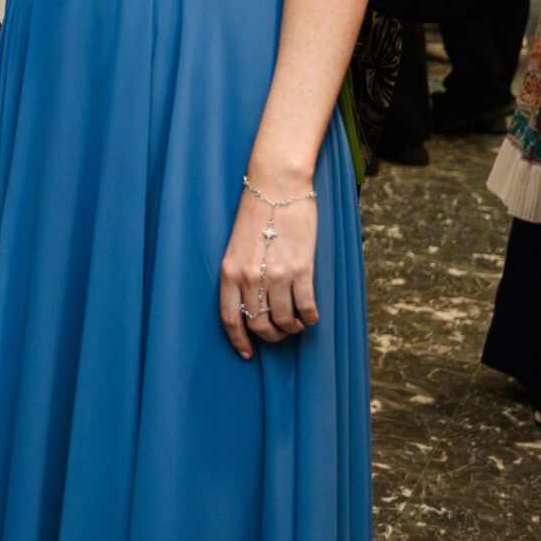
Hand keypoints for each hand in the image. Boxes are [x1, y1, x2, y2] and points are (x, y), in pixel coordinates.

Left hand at [219, 175, 319, 358]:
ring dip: (292, 328)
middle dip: (271, 336)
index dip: (239, 340)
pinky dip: (311, 317)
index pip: (229, 317)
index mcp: (229, 270)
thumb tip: (251, 303)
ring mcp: (275, 274)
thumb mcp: (236, 246)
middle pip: (258, 324)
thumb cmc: (257, 214)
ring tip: (296, 325)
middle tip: (280, 334)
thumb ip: (240, 274)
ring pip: (284, 320)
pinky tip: (312, 316)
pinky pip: (306, 306)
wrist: (277, 187)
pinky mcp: (301, 269)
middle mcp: (249, 276)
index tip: (247, 353)